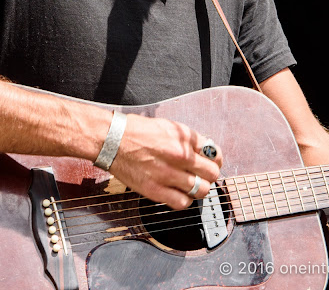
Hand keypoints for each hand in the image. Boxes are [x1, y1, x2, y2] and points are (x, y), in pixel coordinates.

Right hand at [108, 114, 222, 209]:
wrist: (112, 139)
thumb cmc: (137, 130)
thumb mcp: (169, 126)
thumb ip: (188, 139)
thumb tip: (204, 149)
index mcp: (184, 138)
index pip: (214, 153)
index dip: (215, 159)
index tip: (212, 161)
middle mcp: (180, 156)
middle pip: (212, 173)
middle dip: (210, 174)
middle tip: (203, 175)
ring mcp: (168, 174)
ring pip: (201, 190)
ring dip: (199, 189)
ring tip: (192, 185)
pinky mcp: (155, 190)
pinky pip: (182, 203)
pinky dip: (185, 200)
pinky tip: (180, 193)